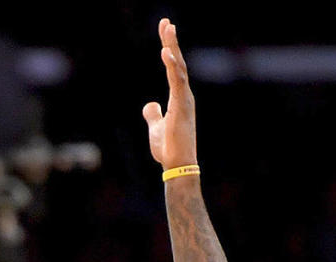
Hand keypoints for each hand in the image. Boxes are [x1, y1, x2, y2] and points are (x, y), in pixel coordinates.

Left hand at [142, 18, 197, 169]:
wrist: (177, 164)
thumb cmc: (169, 148)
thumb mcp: (157, 128)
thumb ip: (154, 114)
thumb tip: (150, 105)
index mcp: (179, 98)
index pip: (174, 68)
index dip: (169, 49)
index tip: (165, 31)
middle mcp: (184, 95)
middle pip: (178, 62)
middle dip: (171, 42)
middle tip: (166, 23)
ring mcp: (184, 99)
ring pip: (179, 68)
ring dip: (173, 48)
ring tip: (168, 29)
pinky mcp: (181, 106)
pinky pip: (177, 81)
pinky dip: (172, 66)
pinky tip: (166, 52)